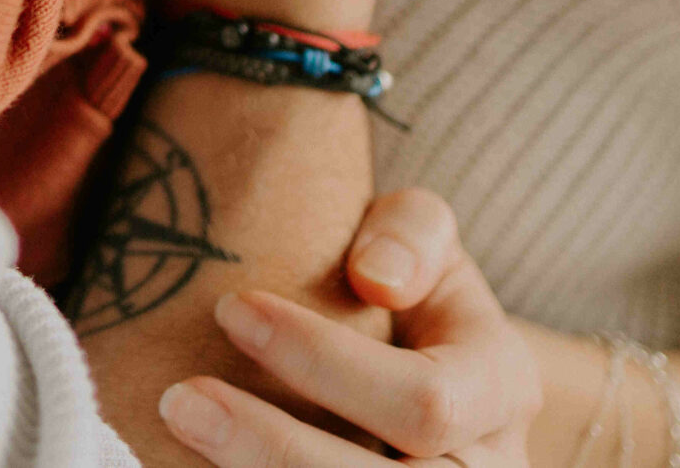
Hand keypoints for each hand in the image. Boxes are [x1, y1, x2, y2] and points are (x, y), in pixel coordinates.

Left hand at [157, 189, 540, 466]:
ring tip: (180, 427)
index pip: (426, 400)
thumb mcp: (423, 238)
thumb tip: (376, 278)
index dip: (323, 362)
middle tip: (179, 400)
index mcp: (500, 389)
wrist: (419, 357)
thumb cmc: (406, 286)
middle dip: (274, 448)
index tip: (231, 307)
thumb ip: (411, 232)